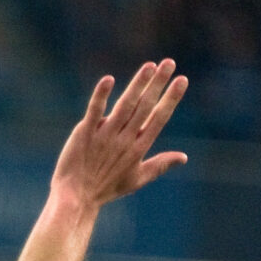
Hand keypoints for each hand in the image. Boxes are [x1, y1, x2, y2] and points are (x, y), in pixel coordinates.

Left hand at [50, 59, 188, 210]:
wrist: (76, 197)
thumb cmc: (107, 188)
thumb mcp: (137, 178)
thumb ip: (160, 164)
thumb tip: (183, 157)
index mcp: (139, 147)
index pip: (159, 118)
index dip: (171, 98)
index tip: (182, 80)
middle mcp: (125, 139)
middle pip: (145, 106)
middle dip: (158, 84)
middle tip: (169, 63)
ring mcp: (105, 135)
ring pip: (125, 105)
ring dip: (137, 84)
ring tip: (149, 66)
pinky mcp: (85, 133)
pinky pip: (94, 111)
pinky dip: (101, 96)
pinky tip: (109, 79)